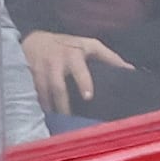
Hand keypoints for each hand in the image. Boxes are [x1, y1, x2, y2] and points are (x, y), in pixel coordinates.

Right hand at [20, 30, 134, 114]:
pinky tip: (43, 115)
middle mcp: (56, 63)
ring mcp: (40, 71)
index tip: (88, 97)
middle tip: (69, 118)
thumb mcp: (89, 45)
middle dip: (63, 104)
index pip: (79, 70)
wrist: (34, 39)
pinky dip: (39, 106)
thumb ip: (109, 57)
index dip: (83, 82)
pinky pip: (33, 95)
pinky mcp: (29, 78)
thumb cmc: (67, 45)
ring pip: (44, 94)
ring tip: (57, 121)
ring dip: (50, 108)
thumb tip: (130, 70)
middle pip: (58, 87)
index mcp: (73, 55)